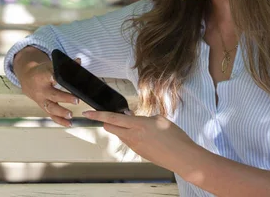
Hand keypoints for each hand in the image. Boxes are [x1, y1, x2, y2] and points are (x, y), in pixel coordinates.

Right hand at [17, 55, 80, 126]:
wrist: (27, 78)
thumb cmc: (42, 71)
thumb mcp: (50, 65)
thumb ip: (65, 65)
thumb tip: (78, 61)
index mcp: (43, 76)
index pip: (50, 77)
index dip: (55, 78)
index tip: (59, 79)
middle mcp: (41, 89)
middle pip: (53, 95)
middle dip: (65, 98)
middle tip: (76, 100)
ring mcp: (41, 99)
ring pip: (51, 107)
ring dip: (61, 112)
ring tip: (71, 115)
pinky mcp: (43, 106)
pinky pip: (51, 115)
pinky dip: (60, 120)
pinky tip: (68, 124)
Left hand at [82, 110, 197, 171]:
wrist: (182, 157)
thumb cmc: (175, 137)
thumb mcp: (159, 119)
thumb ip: (143, 117)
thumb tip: (134, 117)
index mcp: (137, 125)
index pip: (112, 118)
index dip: (98, 115)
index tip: (88, 113)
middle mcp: (133, 136)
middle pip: (111, 128)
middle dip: (108, 121)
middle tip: (111, 116)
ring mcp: (135, 146)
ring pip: (120, 135)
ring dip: (121, 128)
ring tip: (136, 123)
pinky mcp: (139, 152)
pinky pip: (129, 141)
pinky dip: (131, 135)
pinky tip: (143, 134)